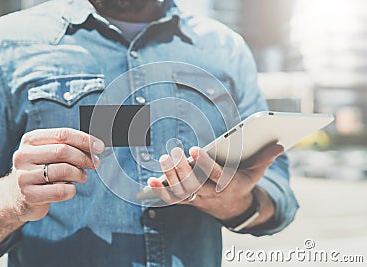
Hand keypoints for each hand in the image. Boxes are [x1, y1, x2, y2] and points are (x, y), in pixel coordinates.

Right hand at [10, 128, 103, 221]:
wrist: (17, 196)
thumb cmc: (41, 170)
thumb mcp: (49, 153)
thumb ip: (68, 146)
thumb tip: (96, 146)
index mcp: (30, 140)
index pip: (62, 134)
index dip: (84, 140)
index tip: (100, 147)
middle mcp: (23, 155)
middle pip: (63, 151)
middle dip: (85, 158)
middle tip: (95, 163)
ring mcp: (23, 176)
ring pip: (63, 171)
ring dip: (80, 174)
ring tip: (82, 177)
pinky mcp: (28, 195)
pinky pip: (60, 191)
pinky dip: (71, 190)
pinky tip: (70, 189)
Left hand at [148, 144, 283, 221]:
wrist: (233, 207)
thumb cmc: (242, 183)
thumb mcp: (256, 172)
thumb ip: (266, 158)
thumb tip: (281, 144)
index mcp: (228, 185)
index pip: (215, 175)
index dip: (204, 164)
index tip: (194, 149)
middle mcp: (211, 194)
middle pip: (195, 184)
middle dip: (182, 170)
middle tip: (173, 152)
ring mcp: (198, 199)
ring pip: (182, 191)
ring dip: (170, 177)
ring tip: (164, 159)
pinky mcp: (189, 201)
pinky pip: (173, 199)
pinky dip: (161, 192)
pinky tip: (150, 181)